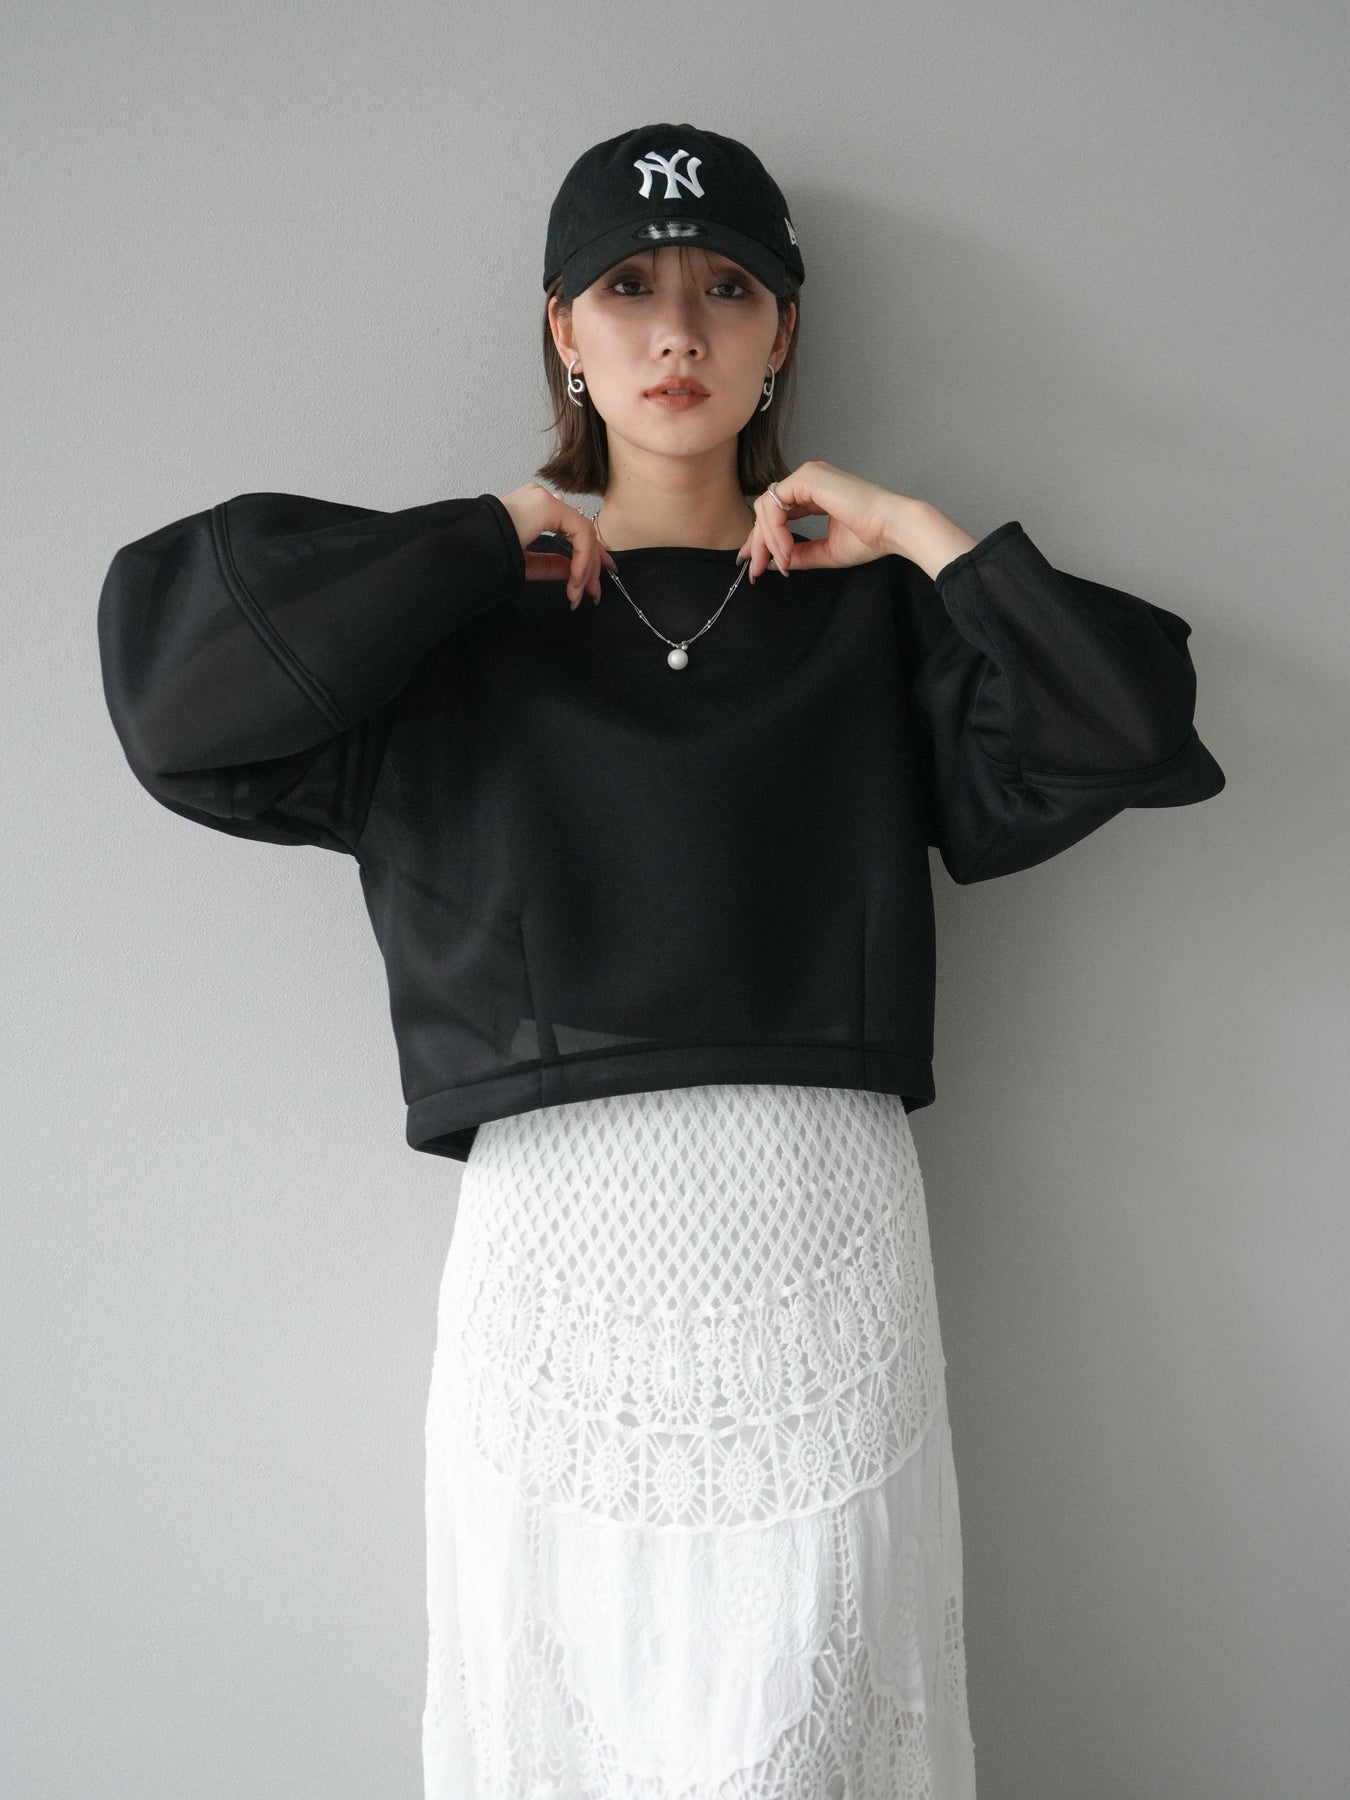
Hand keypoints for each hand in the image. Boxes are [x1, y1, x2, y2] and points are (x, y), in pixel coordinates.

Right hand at [497, 482, 618, 608]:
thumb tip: (573, 571)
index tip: (594, 581)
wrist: (466, 552)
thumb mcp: (525, 563)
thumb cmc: (486, 555)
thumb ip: (550, 564)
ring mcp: (544, 498)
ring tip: (579, 592)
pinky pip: (578, 532)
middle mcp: (541, 498)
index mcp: (534, 508)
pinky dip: (582, 558)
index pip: (572, 529)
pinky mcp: (547, 505)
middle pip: (581, 530)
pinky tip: (575, 579)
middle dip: (593, 565)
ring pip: (584, 532)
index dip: (589, 556)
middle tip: (594, 593)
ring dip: (587, 566)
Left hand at [736, 460, 915, 582]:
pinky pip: (775, 504)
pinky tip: (785, 550)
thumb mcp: (825, 551)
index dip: (763, 539)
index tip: (756, 564)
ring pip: (766, 507)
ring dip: (767, 540)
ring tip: (781, 563)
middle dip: (758, 542)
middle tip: (754, 570)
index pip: (777, 512)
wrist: (892, 528)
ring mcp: (807, 475)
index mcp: (814, 492)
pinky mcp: (807, 477)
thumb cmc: (870, 537)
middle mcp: (808, 479)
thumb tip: (772, 563)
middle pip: (766, 509)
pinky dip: (775, 531)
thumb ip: (799, 554)